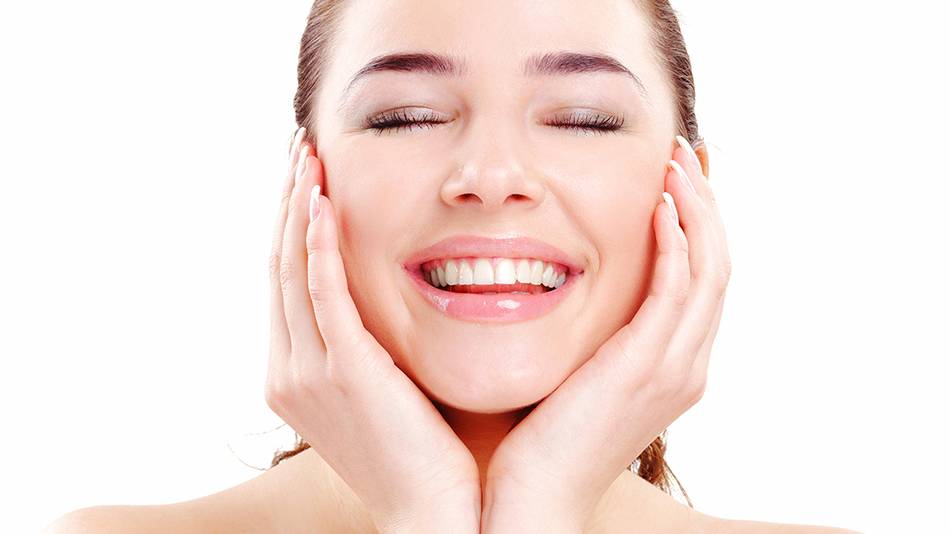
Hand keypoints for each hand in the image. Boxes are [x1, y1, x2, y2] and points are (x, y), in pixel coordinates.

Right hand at [266, 128, 480, 533]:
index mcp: (295, 373)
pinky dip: (316, 246)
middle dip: (287, 201)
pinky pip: (322, 295)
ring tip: (307, 155)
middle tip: (299, 147)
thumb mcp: (386, 388)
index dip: (291, 224)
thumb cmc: (425, 450)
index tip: (306, 176)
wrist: (436, 512)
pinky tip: (321, 201)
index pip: (287, 282)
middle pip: (279, 266)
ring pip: (292, 271)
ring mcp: (309, 373)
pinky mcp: (343, 373)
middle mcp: (289, 370)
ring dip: (298, 207)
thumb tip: (389, 296)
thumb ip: (371, 341)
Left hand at [481, 136, 730, 532]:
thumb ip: (593, 332)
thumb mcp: (578, 373)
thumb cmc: (540, 437)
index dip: (697, 227)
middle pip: (718, 267)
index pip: (702, 282)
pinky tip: (658, 204)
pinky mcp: (647, 366)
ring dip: (695, 210)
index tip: (672, 182)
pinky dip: (676, 241)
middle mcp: (686, 366)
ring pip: (710, 270)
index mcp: (673, 367)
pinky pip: (678, 288)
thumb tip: (570, 286)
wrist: (532, 497)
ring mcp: (674, 368)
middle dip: (704, 206)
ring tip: (672, 165)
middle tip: (679, 158)